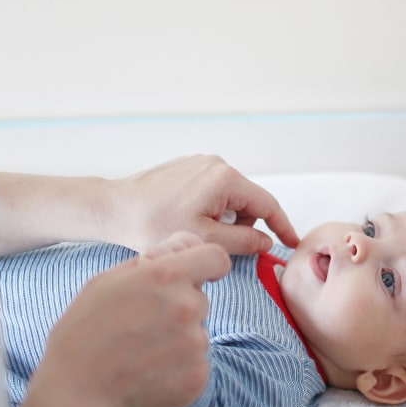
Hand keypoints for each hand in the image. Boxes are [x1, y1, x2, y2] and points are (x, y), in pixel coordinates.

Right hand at [34, 234, 230, 406]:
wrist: (76, 397)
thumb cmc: (82, 335)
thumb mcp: (106, 282)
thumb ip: (149, 262)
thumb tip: (179, 251)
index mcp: (165, 276)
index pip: (216, 258)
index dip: (208, 265)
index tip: (200, 275)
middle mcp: (187, 307)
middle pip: (200, 299)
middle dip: (178, 306)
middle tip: (141, 325)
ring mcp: (195, 345)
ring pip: (196, 333)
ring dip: (177, 339)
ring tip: (138, 354)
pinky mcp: (197, 377)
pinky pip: (195, 363)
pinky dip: (177, 368)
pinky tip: (146, 373)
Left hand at [107, 155, 298, 253]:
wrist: (114, 208)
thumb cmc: (151, 223)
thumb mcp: (204, 239)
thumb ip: (243, 241)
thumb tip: (265, 242)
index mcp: (225, 178)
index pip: (267, 204)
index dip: (282, 226)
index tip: (292, 243)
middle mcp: (216, 164)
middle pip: (247, 201)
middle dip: (240, 226)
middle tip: (216, 244)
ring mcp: (200, 163)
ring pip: (228, 198)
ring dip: (221, 219)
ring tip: (193, 231)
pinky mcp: (186, 168)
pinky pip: (211, 191)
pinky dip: (207, 209)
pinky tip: (184, 219)